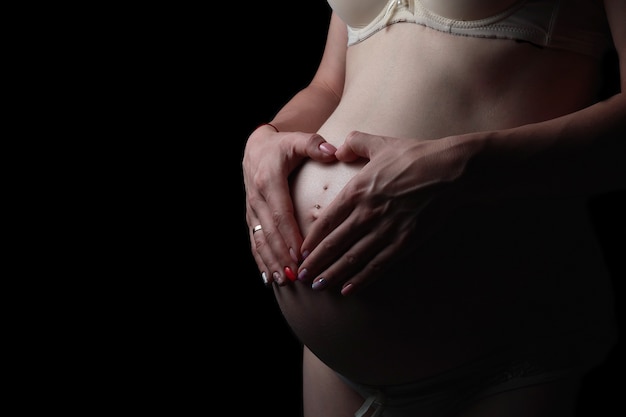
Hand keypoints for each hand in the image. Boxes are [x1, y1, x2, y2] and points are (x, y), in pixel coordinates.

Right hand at [243, 125, 336, 284]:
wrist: (255, 149)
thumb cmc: (281, 147)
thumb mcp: (296, 140)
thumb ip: (314, 145)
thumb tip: (332, 151)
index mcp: (269, 181)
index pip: (280, 213)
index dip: (289, 235)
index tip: (300, 253)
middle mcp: (257, 199)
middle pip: (270, 232)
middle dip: (281, 256)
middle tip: (296, 275)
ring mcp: (252, 211)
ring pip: (260, 241)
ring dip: (270, 263)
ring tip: (283, 281)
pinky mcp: (251, 218)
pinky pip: (254, 242)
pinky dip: (261, 262)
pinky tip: (269, 279)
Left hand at [298, 130, 469, 294]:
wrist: (451, 171)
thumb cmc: (415, 155)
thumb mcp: (380, 143)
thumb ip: (355, 143)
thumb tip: (338, 148)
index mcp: (356, 191)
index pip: (326, 221)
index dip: (311, 240)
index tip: (301, 252)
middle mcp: (366, 214)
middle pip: (334, 244)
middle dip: (316, 263)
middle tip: (302, 276)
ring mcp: (385, 230)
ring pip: (352, 259)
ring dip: (333, 274)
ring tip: (319, 286)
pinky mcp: (404, 242)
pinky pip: (378, 265)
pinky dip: (361, 279)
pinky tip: (348, 289)